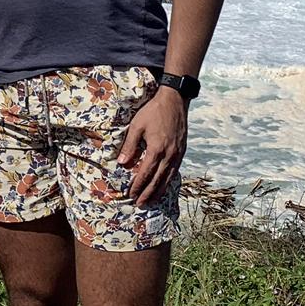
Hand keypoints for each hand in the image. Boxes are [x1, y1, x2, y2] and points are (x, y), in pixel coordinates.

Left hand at [117, 86, 187, 204]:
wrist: (175, 101)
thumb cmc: (153, 112)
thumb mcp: (137, 126)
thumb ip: (130, 146)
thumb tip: (122, 163)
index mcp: (157, 149)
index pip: (146, 173)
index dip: (138, 185)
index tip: (130, 194)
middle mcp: (169, 155)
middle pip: (158, 180)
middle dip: (148, 193)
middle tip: (140, 204)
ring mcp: (178, 154)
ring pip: (168, 178)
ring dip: (159, 191)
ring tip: (151, 201)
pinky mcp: (182, 151)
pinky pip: (175, 171)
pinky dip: (168, 181)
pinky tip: (163, 186)